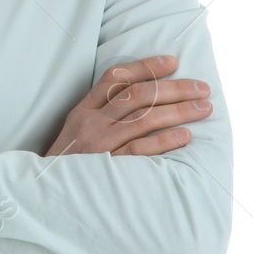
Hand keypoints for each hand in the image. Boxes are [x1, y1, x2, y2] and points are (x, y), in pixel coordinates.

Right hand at [45, 55, 211, 156]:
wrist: (48, 192)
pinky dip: (165, 141)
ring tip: (204, 108)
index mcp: (83, 111)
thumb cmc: (69, 164)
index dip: (146, 66)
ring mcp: (100, 144)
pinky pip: (141, 149)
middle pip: (137, 95)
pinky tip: (186, 135)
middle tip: (202, 87)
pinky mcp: (109, 166)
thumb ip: (101, 116)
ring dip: (179, 111)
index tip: (174, 61)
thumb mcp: (76, 132)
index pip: (115, 78)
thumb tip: (142, 101)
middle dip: (174, 88)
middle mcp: (92, 123)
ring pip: (144, 118)